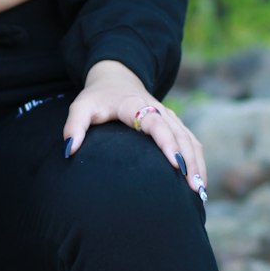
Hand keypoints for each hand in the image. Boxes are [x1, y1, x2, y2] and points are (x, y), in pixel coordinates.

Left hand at [62, 59, 207, 200]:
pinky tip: (200, 183)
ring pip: (189, 139)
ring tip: (200, 191)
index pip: (156, 123)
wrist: (115, 79)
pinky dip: (198, 160)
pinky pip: (191, 141)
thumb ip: (73, 126)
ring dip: (197, 163)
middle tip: (193, 187)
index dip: (167, 143)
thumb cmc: (97, 98)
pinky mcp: (173, 123)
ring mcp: (168, 116)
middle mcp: (157, 109)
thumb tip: (69, 150)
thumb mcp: (81, 107)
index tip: (176, 165)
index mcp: (134, 104)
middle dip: (189, 160)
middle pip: (179, 134)